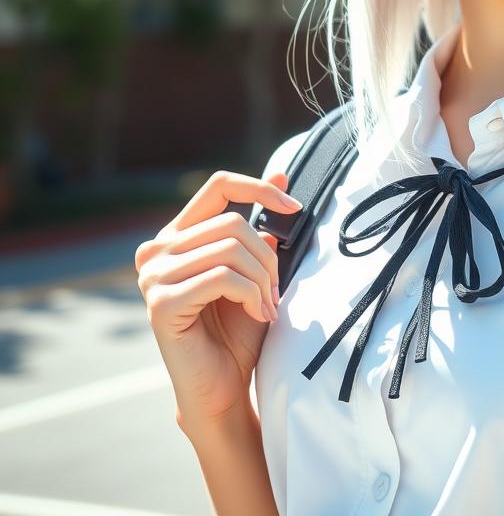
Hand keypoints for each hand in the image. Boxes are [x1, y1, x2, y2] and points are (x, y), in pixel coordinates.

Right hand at [135, 168, 302, 431]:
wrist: (223, 386)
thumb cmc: (238, 329)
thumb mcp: (257, 268)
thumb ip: (262, 224)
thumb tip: (281, 173)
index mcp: (178, 235)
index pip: (219, 186)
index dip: (259, 188)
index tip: (294, 208)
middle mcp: (157, 250)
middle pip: (234, 224)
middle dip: (268, 258)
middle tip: (276, 291)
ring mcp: (152, 276)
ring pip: (231, 249)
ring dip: (262, 279)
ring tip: (267, 305)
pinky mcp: (160, 302)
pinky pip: (223, 277)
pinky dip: (251, 294)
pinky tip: (258, 313)